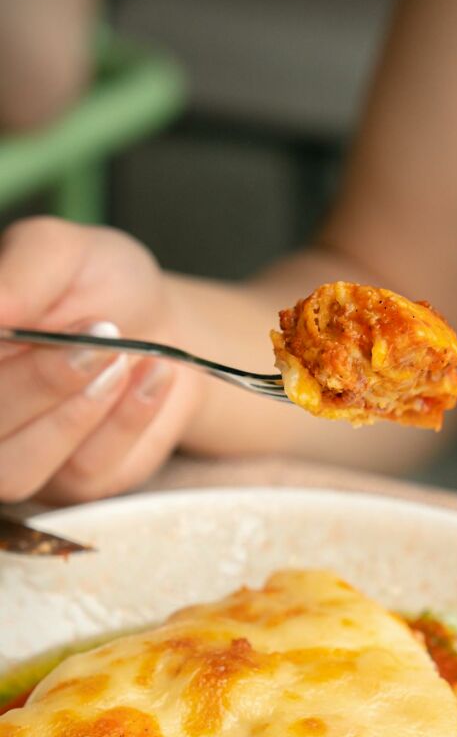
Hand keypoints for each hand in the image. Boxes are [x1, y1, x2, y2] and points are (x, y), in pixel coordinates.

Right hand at [0, 216, 199, 502]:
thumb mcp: (57, 251)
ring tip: (122, 358)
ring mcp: (14, 456)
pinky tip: (152, 376)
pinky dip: (126, 422)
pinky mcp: (70, 485)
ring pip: (16, 471)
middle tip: (101, 333)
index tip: (25, 322)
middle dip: (43, 382)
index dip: (0, 362)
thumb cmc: (96, 283)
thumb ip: (19, 275)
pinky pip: (83, 474)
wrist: (161, 323)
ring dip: (77, 414)